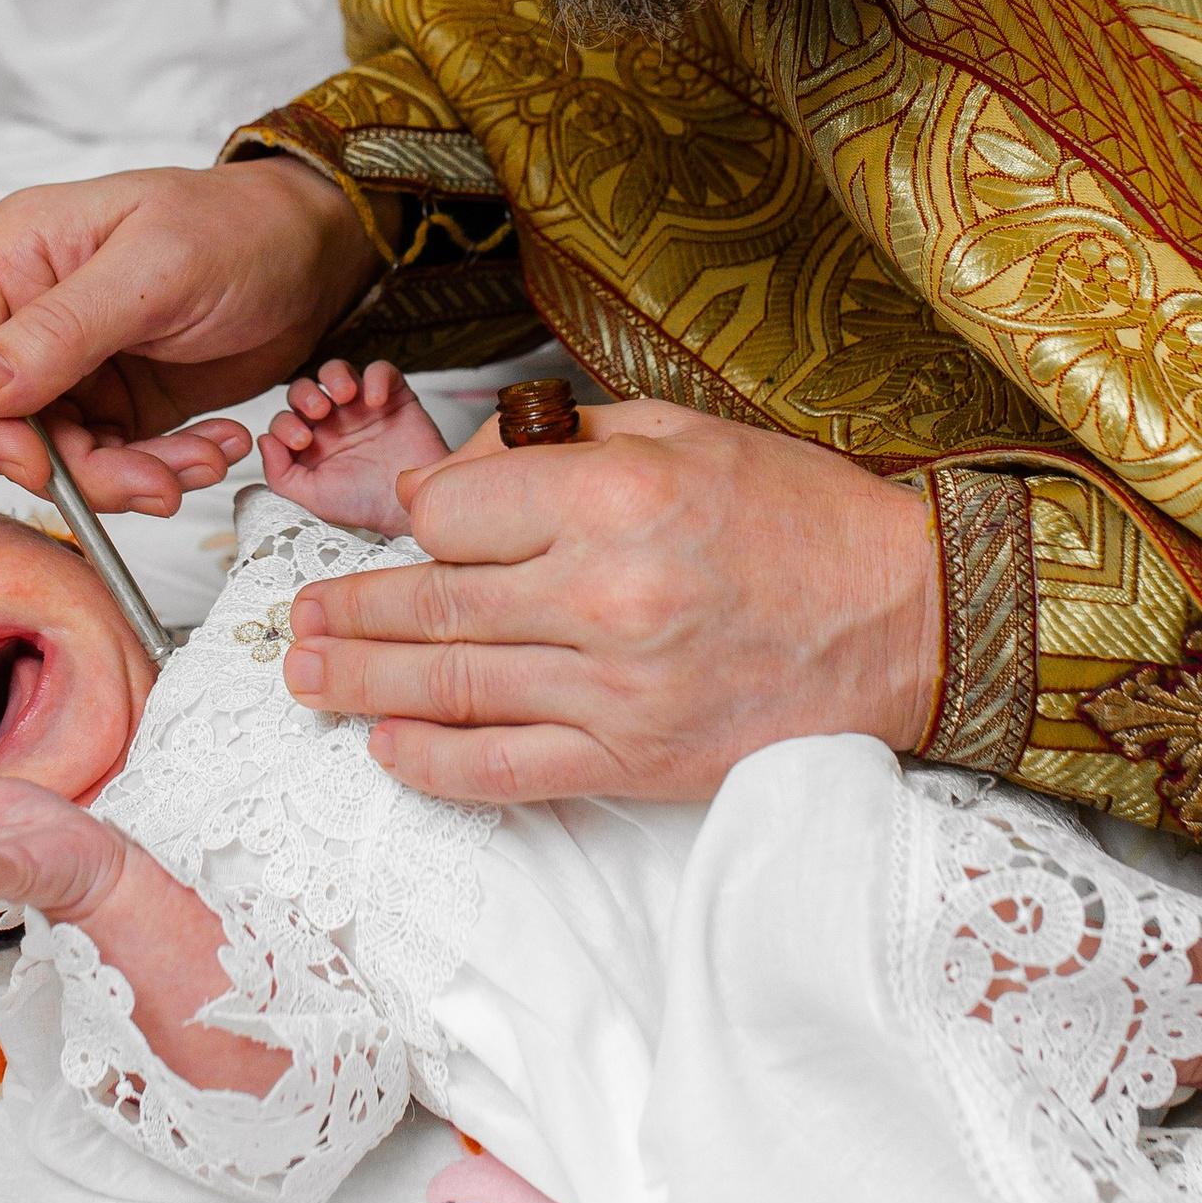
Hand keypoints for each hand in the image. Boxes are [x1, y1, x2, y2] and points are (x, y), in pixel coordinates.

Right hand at [0, 161, 376, 509]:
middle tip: (149, 481)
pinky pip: (109, 461)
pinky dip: (158, 470)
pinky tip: (213, 447)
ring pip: (55, 455)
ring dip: (126, 476)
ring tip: (201, 460)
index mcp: (16, 255)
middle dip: (71, 466)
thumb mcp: (157, 268)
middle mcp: (30, 312)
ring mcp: (71, 364)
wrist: (317, 254)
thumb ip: (63, 329)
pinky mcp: (115, 404)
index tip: (33, 460)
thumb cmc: (241, 227)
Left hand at [282, 400, 942, 800]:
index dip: (421, 515)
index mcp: (615, 497)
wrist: (904, 617)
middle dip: (348, 613)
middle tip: (297, 620)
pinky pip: (504, 769)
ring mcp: (615, 689)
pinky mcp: (634, 760)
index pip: (452, 512)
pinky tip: (389, 748)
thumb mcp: (680, 433)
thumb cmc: (796, 516)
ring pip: (449, 689)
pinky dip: (433, 763)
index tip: (420, 523)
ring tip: (307, 677)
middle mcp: (604, 594)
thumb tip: (452, 481)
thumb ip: (559, 446)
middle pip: (432, 604)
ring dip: (362, 685)